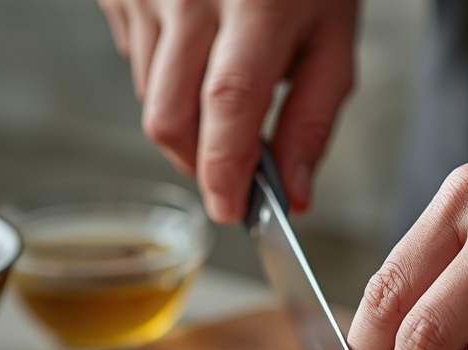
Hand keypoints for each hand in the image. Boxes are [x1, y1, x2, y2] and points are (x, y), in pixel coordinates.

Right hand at [98, 0, 356, 220]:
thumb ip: (314, 120)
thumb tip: (294, 196)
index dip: (223, 170)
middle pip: (169, 116)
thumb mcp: (332, 39)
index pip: (228, 105)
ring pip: (149, 98)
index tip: (232, 211)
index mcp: (258, 5)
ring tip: (226, 87)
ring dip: (186, 122)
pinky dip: (167, 80)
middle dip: (198, 164)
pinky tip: (198, 52)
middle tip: (232, 175)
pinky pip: (135, 62)